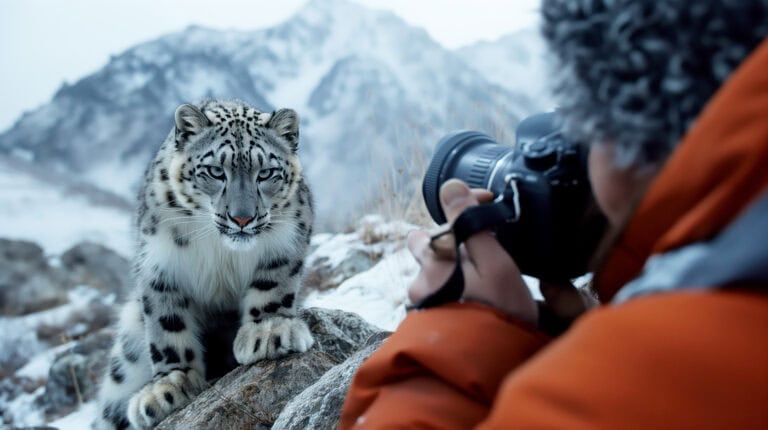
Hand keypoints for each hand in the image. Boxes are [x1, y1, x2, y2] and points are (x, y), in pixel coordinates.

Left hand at [408, 179, 537, 324]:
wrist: (484, 371)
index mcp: (435, 259)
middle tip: (481, 250)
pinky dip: (452, 288)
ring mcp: (420, 302)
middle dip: (451, 240)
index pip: (442, 219)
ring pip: (433, 270)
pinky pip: (436, 292)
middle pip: (429, 244)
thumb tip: (450, 186)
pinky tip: (472, 299)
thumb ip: (470, 225)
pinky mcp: (426, 321)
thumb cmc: (497, 316)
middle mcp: (420, 278)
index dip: (468, 206)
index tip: (491, 206)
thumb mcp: (494, 265)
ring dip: (453, 267)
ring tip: (482, 281)